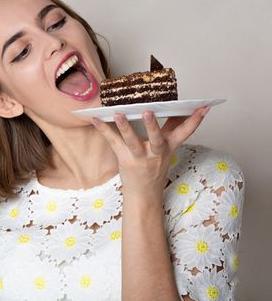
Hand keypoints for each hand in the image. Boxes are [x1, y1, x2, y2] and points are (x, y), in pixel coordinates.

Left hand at [91, 106, 210, 200]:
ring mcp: (139, 157)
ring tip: (119, 115)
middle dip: (153, 126)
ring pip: (133, 141)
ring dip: (125, 127)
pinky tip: (96, 119)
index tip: (204, 107)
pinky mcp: (125, 160)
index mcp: (168, 147)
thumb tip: (179, 110)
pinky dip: (104, 130)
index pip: (185, 133)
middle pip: (156, 138)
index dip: (195, 120)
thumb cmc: (154, 167)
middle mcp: (155, 153)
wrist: (144, 194)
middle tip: (149, 112)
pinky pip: (113, 142)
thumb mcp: (167, 150)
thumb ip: (171, 130)